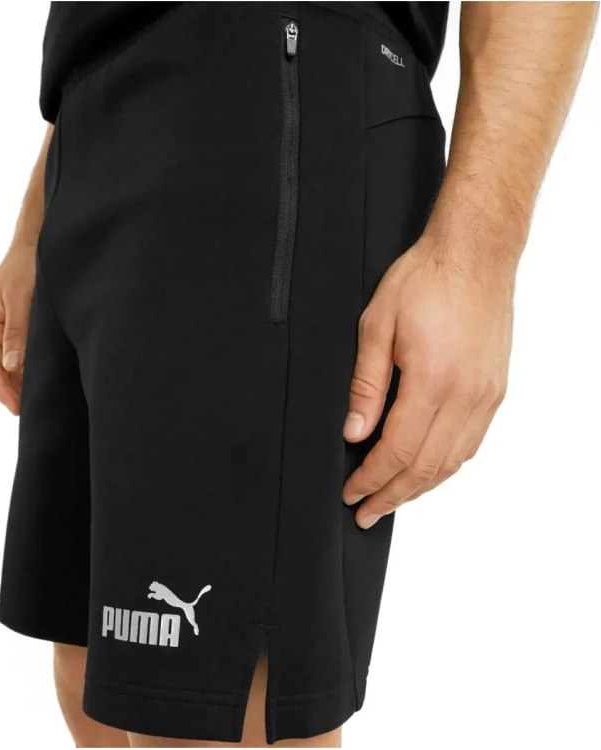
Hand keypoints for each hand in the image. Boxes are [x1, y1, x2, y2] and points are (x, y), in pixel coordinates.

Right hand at [0, 246, 35, 414]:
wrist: (39, 245)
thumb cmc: (27, 266)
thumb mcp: (21, 299)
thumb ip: (16, 332)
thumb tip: (10, 366)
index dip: (1, 389)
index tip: (17, 407)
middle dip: (7, 391)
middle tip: (28, 409)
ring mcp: (5, 327)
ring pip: (6, 364)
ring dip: (17, 382)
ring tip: (34, 400)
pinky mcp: (20, 326)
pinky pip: (17, 353)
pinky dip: (25, 369)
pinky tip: (38, 379)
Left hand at [343, 235, 513, 528]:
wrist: (474, 255)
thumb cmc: (425, 281)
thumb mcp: (376, 327)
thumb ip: (365, 386)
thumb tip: (354, 432)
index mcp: (432, 381)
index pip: (398, 451)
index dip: (371, 478)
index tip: (352, 492)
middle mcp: (466, 396)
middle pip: (426, 467)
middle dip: (392, 495)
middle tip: (367, 513)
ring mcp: (486, 396)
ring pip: (452, 462)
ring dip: (419, 487)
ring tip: (393, 500)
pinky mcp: (495, 391)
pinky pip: (471, 444)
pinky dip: (446, 467)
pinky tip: (428, 472)